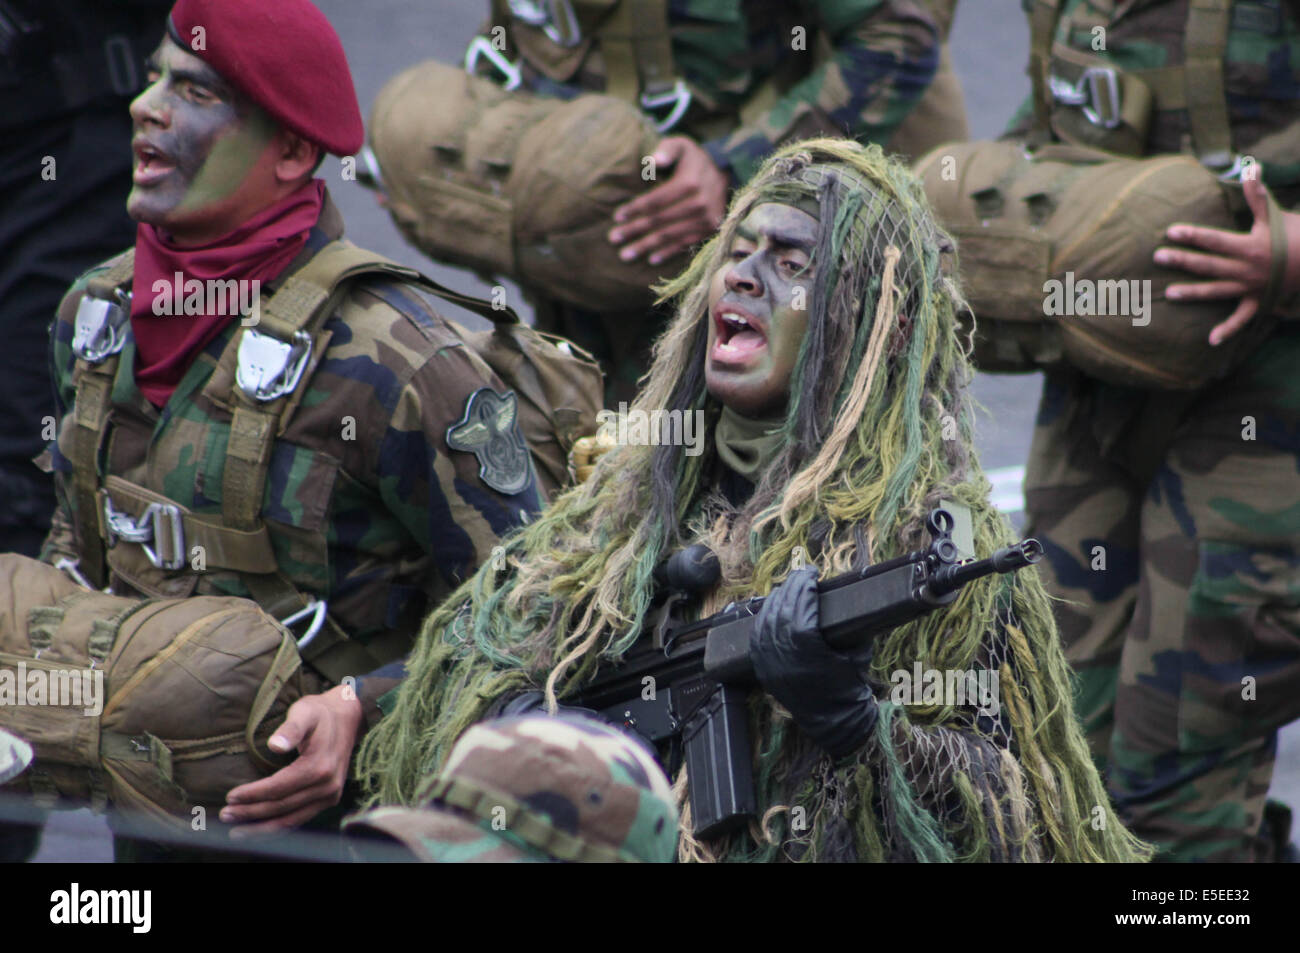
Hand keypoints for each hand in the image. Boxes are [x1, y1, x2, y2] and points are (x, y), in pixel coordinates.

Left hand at [220, 685, 363, 836]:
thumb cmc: (320, 713)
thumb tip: (274, 745)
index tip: (230, 796)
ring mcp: (330, 795)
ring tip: (237, 830)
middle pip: (282, 806)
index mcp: (320, 766)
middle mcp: (327, 786)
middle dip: (251, 813)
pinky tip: (261, 828)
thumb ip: (290, 729)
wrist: (348, 716)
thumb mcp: (304, 712)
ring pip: (291, 819)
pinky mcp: (329, 799)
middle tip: (225, 815)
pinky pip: (301, 818)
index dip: (253, 794)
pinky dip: (279, 826)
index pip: (279, 788)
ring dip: (262, 827)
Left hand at [607, 136, 728, 265]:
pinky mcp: (709, 230)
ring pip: (669, 236)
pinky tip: (651, 259)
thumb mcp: (681, 145)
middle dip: (634, 230)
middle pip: (659, 220)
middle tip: (614, 238)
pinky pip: (685, 244)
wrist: (725, 174)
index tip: (616, 217)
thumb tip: (652, 161)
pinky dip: (667, 253)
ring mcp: (705, 219)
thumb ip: (666, 150)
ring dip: (646, 246)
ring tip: (626, 254)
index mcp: (689, 183)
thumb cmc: (693, 160)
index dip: (635, 209)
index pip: (656, 200)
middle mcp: (698, 203)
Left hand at [749, 566, 878, 759]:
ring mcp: (770, 663)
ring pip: (767, 620)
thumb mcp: (857, 653)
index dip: (804, 586)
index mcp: (809, 651)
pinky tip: (773, 607)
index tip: (811, 572)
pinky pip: (757, 635)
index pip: (801, 607)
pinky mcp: (763, 669)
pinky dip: (764, 617)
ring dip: (777, 599)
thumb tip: (847, 597)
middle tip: (802, 574)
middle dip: (791, 587)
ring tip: (789, 587)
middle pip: (782, 610)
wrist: (834, 721)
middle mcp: (784, 656)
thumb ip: (850, 626)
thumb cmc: (850, 685)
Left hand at [1156, 174, 1299, 344]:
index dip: (1192, 235)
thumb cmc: (1295, 235)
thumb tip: (1250, 167)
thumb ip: (1257, 195)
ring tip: (1169, 294)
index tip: (1170, 231)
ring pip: (1216, 291)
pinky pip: (1241, 319)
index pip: (1214, 240)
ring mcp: (1250, 287)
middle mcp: (1245, 268)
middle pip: (1208, 265)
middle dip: (1182, 260)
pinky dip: (1228, 330)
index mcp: (1248, 246)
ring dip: (1193, 293)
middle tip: (1158, 257)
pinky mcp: (1257, 301)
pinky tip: (1211, 341)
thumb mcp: (1275, 215)